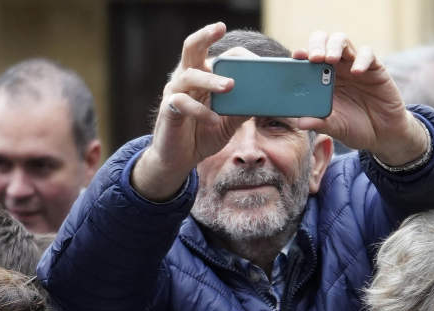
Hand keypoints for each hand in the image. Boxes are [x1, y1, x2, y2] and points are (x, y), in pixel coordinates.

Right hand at [132, 22, 245, 200]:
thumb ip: (242, 110)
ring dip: (211, 79)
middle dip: (205, 35)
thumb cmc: (203, 134)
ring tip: (230, 86)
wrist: (179, 159)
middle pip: (192, 48)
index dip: (235, 53)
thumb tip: (265, 100)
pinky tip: (214, 120)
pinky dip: (200, 111)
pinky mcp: (168, 110)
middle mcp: (186, 78)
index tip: (254, 58)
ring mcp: (175, 92)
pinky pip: (182, 103)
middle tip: (220, 28)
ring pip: (190, 75)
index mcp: (202, 76)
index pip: (217, 55)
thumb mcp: (229, 123)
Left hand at [290, 31, 427, 165]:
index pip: (308, 57)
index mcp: (321, 78)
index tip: (296, 57)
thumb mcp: (335, 128)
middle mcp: (337, 68)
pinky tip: (356, 72)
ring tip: (330, 59)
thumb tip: (301, 123)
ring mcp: (355, 65)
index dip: (302, 53)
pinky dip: (361, 59)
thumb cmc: (355, 128)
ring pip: (343, 41)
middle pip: (324, 41)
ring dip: (334, 46)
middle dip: (317, 44)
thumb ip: (319, 124)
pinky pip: (368, 54)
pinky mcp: (375, 68)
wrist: (383, 135)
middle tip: (314, 58)